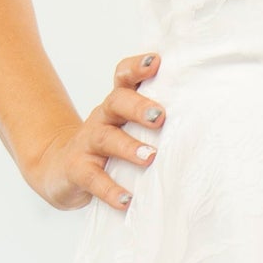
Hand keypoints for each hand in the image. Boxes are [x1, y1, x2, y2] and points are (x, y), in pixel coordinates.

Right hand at [28, 52, 163, 211]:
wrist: (59, 169)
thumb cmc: (107, 149)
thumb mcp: (127, 129)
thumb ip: (153, 123)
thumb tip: (203, 124)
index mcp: (117, 106)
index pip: (124, 78)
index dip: (137, 68)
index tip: (156, 62)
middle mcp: (102, 119)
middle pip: (117, 102)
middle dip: (138, 107)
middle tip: (160, 117)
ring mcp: (87, 144)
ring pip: (106, 138)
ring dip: (128, 146)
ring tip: (149, 157)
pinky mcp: (76, 170)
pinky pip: (93, 178)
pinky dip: (110, 189)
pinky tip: (126, 200)